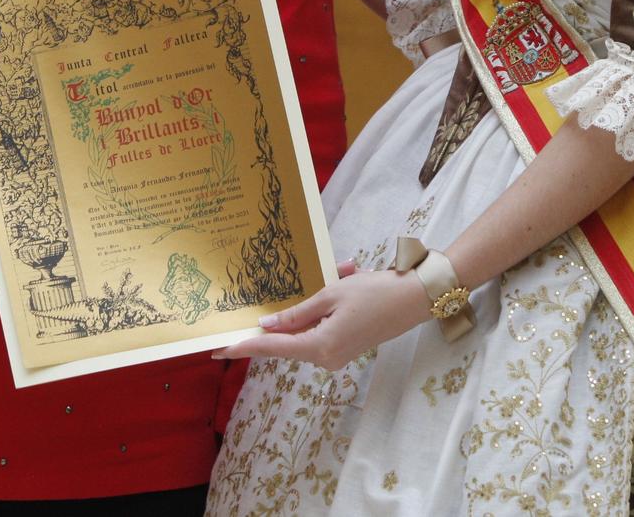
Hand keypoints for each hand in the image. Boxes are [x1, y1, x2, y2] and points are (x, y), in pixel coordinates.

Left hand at [212, 261, 428, 371]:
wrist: (415, 299)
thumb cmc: (374, 292)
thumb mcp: (331, 296)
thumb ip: (296, 313)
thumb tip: (268, 327)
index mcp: (320, 346)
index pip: (272, 347)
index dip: (244, 347)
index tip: (217, 350)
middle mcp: (326, 358)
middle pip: (286, 343)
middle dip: (276, 322)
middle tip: (242, 319)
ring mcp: (336, 356)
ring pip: (303, 334)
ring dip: (307, 308)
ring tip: (343, 274)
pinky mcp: (344, 348)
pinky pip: (318, 331)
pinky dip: (320, 311)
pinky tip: (345, 280)